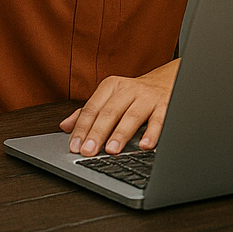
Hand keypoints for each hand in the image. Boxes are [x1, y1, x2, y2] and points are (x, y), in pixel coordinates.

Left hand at [61, 60, 178, 156]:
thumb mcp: (110, 97)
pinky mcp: (165, 105)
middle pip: (110, 112)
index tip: (75, 146)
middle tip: (88, 151)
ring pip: (132, 116)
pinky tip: (145, 145)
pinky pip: (159, 120)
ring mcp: (147, 97)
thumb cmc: (134, 94)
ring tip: (111, 150)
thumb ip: (88, 111)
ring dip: (121, 134)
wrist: (167, 80)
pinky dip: (152, 133)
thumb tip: (65, 126)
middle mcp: (129, 90)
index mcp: (111, 86)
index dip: (82, 128)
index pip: (92, 108)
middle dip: (98, 133)